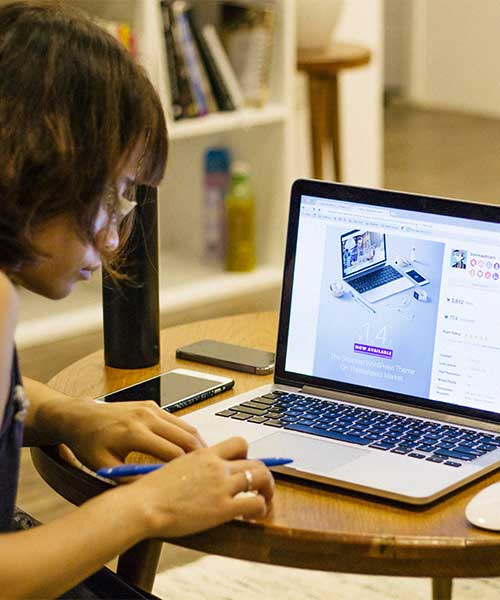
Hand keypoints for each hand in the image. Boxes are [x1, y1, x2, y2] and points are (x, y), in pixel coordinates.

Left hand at [59, 399, 205, 470]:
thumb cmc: (90, 442)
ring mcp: (151, 408)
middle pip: (185, 437)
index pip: (172, 453)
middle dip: (199, 456)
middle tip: (209, 472)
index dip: (186, 470)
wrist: (81, 416)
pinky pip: (176, 420)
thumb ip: (130, 479)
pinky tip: (189, 447)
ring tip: (203, 461)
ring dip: (197, 443)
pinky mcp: (152, 405)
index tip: (194, 482)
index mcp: (134, 433)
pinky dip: (186, 434)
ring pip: (185, 426)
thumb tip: (153, 491)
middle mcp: (146, 417)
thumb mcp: (104, 467)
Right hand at [130, 436, 274, 537]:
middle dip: (263, 475)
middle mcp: (217, 466)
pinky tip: (252, 517)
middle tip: (260, 488)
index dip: (247, 455)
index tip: (246, 466)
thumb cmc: (150, 491)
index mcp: (205, 454)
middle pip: (255, 461)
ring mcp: (222, 485)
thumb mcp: (174, 467)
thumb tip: (198, 475)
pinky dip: (261, 509)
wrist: (143, 505)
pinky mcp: (223, 508)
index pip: (239, 443)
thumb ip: (193, 467)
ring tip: (264, 501)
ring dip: (268, 490)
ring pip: (261, 477)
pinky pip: (255, 503)